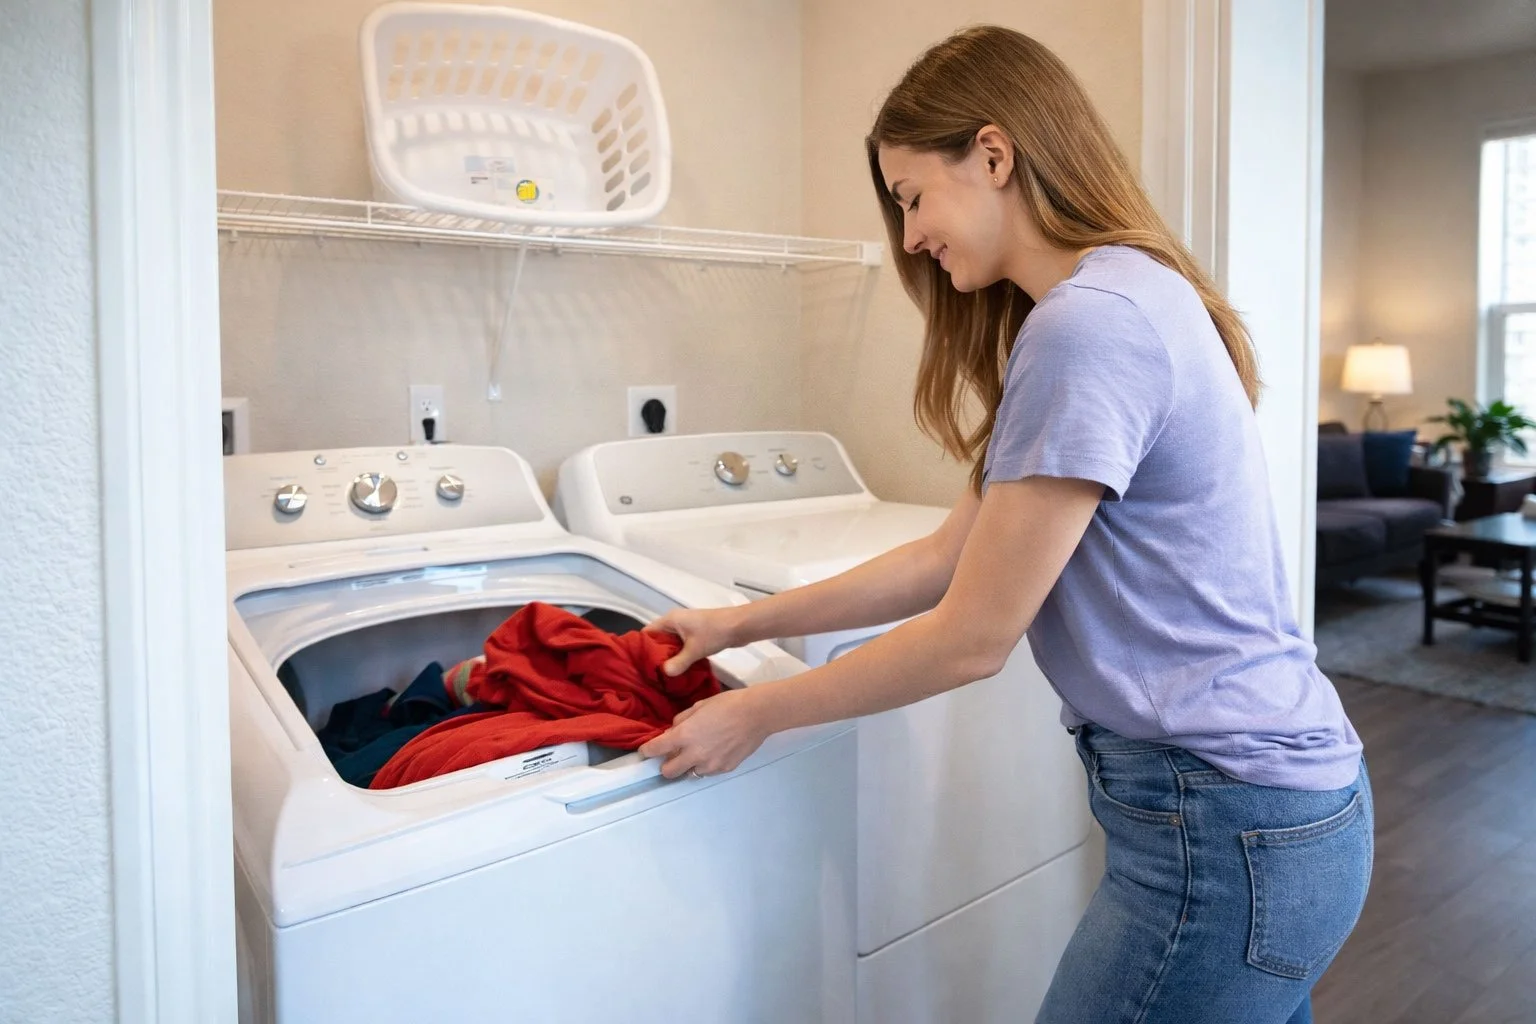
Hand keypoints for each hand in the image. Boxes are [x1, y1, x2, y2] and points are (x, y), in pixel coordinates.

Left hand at [639, 688, 771, 778]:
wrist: (757, 714)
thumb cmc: (727, 704)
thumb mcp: (698, 706)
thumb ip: (681, 721)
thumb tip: (673, 732)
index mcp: (684, 736)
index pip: (656, 749)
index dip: (647, 751)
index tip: (645, 751)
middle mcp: (694, 754)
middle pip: (668, 772)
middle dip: (666, 764)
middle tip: (672, 755)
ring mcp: (710, 765)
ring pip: (689, 774)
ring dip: (688, 765)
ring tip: (698, 752)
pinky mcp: (724, 769)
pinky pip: (707, 771)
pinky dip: (705, 764)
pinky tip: (714, 751)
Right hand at [643, 606, 743, 676]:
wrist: (739, 626)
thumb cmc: (714, 633)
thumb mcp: (695, 650)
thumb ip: (678, 663)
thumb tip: (664, 674)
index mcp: (670, 620)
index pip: (648, 633)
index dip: (641, 647)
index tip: (638, 665)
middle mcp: (675, 622)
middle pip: (658, 640)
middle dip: (655, 656)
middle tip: (649, 674)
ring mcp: (686, 628)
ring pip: (671, 644)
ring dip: (668, 657)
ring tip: (661, 676)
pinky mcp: (695, 635)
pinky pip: (681, 646)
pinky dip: (679, 656)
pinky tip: (678, 671)